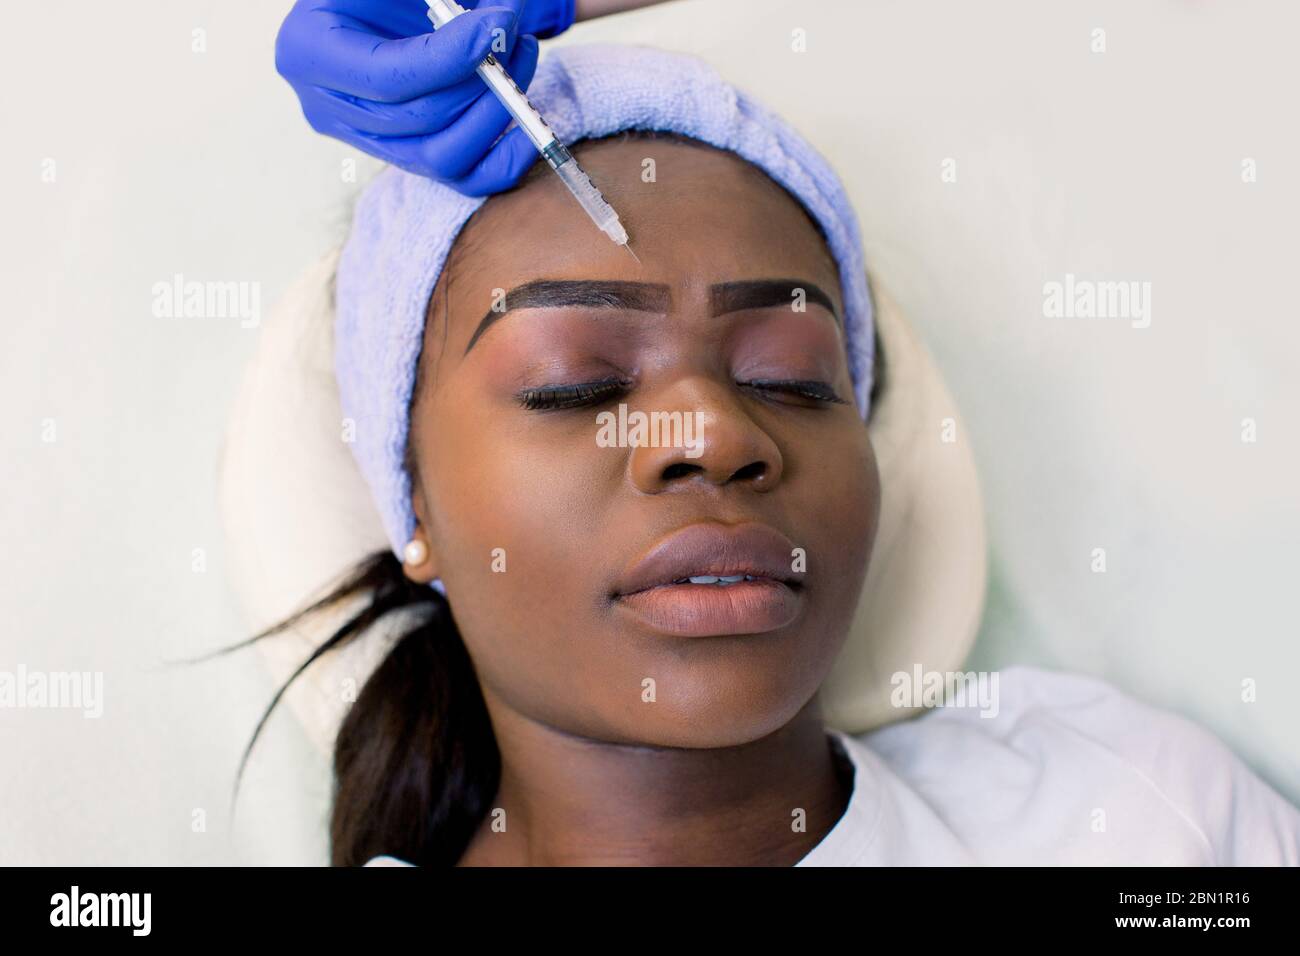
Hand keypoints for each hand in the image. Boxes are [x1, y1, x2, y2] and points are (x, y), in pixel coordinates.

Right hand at [275, 0, 577, 195]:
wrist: (377, 5)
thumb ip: (441, 0)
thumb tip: (501, 20)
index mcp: (308, 51)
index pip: (387, 75)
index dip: (450, 56)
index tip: (500, 22)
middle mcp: (328, 108)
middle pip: (418, 118)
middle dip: (481, 80)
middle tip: (517, 34)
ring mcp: (368, 142)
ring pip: (442, 156)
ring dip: (497, 112)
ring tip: (521, 54)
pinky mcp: (406, 159)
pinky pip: (461, 179)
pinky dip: (505, 158)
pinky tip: (528, 121)